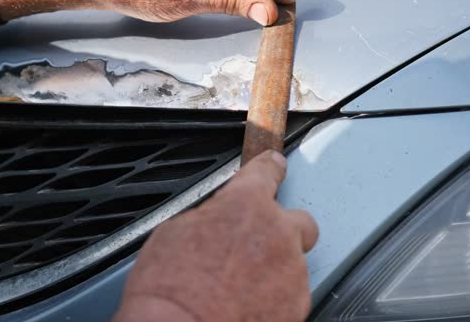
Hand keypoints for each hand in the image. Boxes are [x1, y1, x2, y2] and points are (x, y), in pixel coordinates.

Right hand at [113, 150, 318, 321]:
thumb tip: (217, 221)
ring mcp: (292, 272)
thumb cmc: (169, 288)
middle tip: (259, 243)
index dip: (271, 167)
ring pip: (293, 263)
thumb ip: (211, 217)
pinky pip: (291, 294)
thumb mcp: (176, 231)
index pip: (266, 172)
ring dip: (273, 269)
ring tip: (239, 286)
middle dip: (284, 229)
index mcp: (246, 205)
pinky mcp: (297, 305)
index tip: (275, 163)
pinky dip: (274, 298)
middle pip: (300, 221)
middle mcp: (277, 234)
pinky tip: (247, 305)